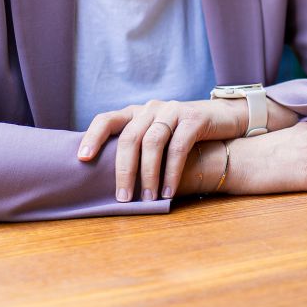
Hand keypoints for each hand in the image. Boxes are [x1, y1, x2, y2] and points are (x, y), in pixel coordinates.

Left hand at [77, 97, 245, 201]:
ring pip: (153, 142)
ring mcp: (173, 110)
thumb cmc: (184, 136)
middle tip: (122, 197)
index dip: (93, 137)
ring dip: (148, 174)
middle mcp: (151, 108)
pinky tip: (168, 190)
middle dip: (124, 170)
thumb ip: (137, 148)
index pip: (107, 119)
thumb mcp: (157, 137)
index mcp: (136, 113)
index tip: (82, 159)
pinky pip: (178, 146)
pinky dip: (171, 171)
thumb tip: (108, 182)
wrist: (224, 119)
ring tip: (148, 199)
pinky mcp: (194, 118)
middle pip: (129, 137)